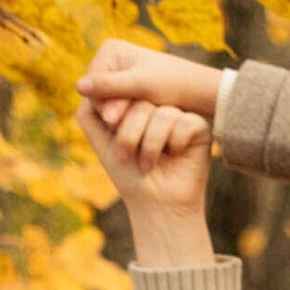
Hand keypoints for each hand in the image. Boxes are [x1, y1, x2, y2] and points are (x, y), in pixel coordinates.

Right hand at [76, 39, 223, 128]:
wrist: (198, 90)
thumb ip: (111, 87)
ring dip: (120, 118)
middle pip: (100, 93)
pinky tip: (139, 129)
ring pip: (109, 103)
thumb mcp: (141, 87)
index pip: (93, 83)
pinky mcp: (128, 89)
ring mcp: (119, 74)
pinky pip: (120, 107)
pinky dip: (128, 118)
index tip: (115, 121)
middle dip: (112, 111)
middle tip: (122, 129)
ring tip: (132, 131)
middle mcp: (111, 59)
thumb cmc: (173, 85)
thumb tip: (78, 87)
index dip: (102, 103)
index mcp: (110, 50)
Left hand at [77, 96, 212, 264]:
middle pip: (142, 102)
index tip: (111, 134)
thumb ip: (90, 110)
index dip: (117, 112)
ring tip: (147, 165)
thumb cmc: (129, 174)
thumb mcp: (100, 139)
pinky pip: (185, 122)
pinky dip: (174, 143)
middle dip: (130, 133)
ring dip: (151, 144)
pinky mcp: (199, 128)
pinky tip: (174, 156)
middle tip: (126, 156)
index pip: (125, 92)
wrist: (157, 204)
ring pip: (163, 114)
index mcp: (136, 106)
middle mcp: (158, 107)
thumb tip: (93, 85)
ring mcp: (180, 116)